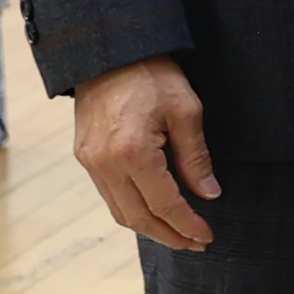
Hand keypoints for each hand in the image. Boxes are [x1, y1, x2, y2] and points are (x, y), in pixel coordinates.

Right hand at [71, 55, 221, 250]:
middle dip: (170, 236)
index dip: (188, 225)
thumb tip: (209, 194)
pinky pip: (109, 196)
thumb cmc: (152, 74)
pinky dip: (132, 210)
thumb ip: (196, 157)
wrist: (109, 50)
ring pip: (120, 212)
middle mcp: (105, 163)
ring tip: (178, 234)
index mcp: (132, 152)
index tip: (207, 236)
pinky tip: (153, 211)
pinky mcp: (84, 156)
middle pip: (138, 218)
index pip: (165, 205)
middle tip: (196, 244)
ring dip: (150, 228)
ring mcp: (89, 161)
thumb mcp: (186, 110)